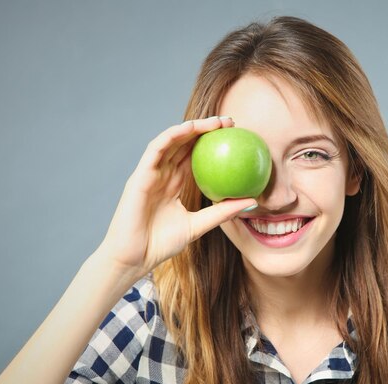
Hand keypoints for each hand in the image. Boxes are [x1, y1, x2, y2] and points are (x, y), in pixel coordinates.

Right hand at [96, 116, 256, 279]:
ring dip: (193, 127)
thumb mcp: (198, 226)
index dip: (213, 144)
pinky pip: (157, 149)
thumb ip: (222, 212)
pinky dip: (173, 135)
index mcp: (174, 184)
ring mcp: (150, 173)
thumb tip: (253, 201)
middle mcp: (163, 175)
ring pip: (172, 141)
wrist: (134, 258)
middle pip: (185, 144)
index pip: (195, 157)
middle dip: (207, 129)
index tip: (236, 137)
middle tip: (231, 123)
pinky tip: (190, 128)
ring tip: (216, 121)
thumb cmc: (161, 244)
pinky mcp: (140, 175)